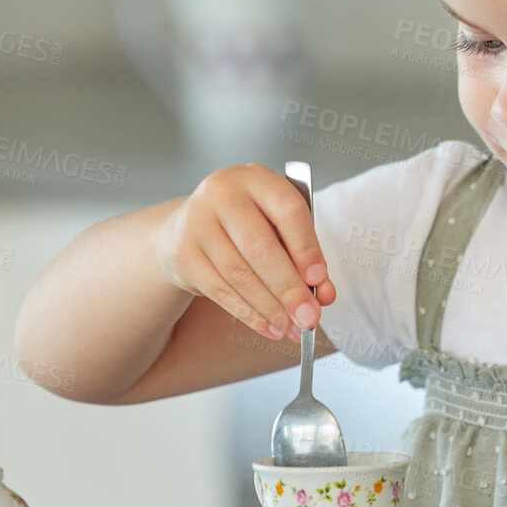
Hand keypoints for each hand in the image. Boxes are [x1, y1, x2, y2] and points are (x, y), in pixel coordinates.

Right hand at [155, 163, 336, 340]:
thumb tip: (324, 294)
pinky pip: (220, 291)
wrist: (188, 226)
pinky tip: (269, 327)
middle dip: (289, 289)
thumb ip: (302, 255)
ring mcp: (197, 223)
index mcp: (256, 178)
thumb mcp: (277, 225)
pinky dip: (248, 314)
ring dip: (270, 308)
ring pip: (240, 274)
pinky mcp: (183, 254)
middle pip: (260, 248)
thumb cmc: (246, 224)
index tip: (319, 280)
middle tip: (309, 317)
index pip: (288, 211)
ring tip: (292, 328)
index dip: (306, 248)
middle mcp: (222, 194)